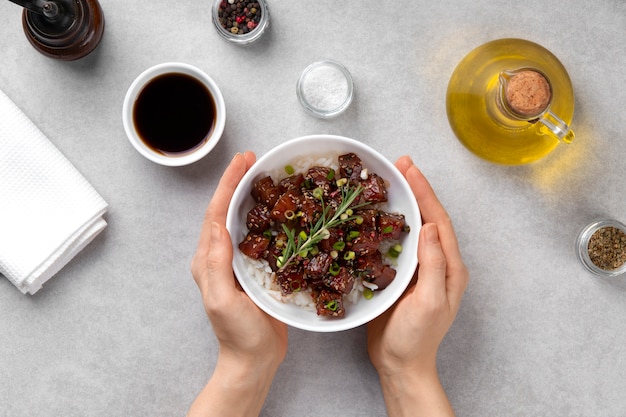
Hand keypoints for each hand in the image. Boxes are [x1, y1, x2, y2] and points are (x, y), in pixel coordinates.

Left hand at [188, 152, 287, 416]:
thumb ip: (216, 263)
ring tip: (265, 175)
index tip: (242, 162)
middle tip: (254, 160)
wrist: (255, 359)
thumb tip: (217, 225)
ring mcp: (238, 262)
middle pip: (227, 210)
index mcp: (209, 259)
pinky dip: (266, 217)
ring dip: (251, 195)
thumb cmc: (239, 334)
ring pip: (243, 220)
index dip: (228, 185)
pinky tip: (279, 209)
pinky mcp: (256, 269)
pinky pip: (260, 236)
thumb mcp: (222, 299)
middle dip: (238, 182)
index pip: (216, 213)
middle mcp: (220, 256)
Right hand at [367, 156, 468, 416]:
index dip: (424, 192)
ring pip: (412, 227)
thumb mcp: (428, 302)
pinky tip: (376, 215)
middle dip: (415, 189)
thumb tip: (427, 226)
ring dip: (403, 202)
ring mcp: (420, 269)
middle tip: (399, 165)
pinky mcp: (402, 276)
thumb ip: (433, 265)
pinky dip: (388, 223)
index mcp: (450, 267)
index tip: (409, 169)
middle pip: (427, 217)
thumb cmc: (416, 338)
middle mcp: (438, 263)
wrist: (400, 364)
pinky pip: (396, 242)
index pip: (437, 220)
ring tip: (389, 181)